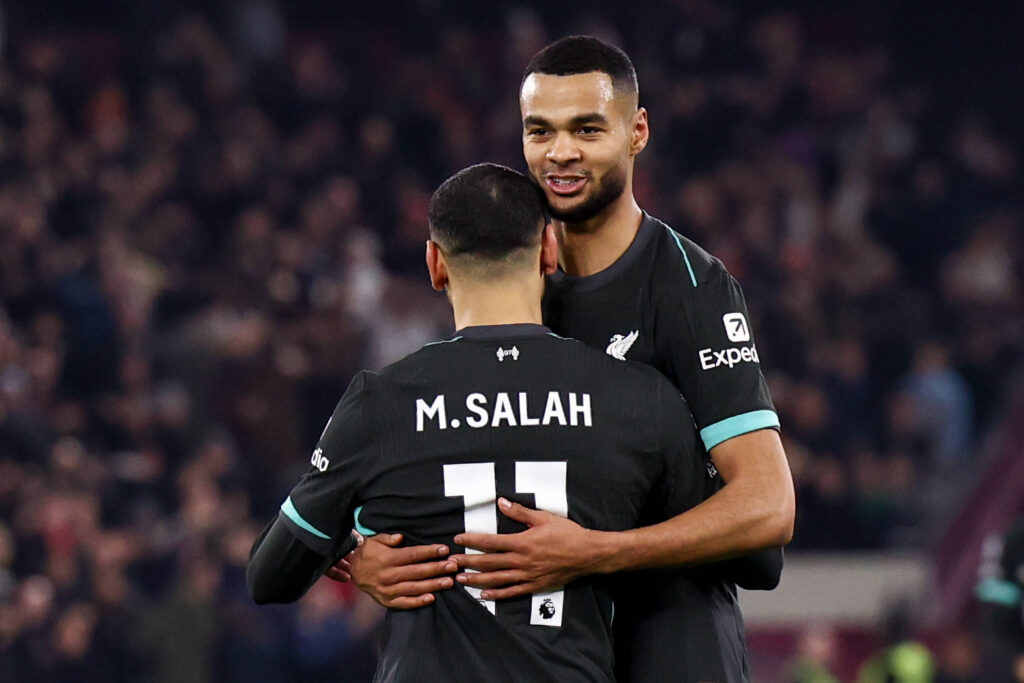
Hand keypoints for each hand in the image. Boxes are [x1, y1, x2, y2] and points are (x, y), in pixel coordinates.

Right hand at [344, 533, 457, 608]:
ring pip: (414, 588)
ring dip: (433, 585)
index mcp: (386, 559)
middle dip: (437, 568)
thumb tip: (400, 537)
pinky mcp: (387, 601)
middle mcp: (388, 575)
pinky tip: (432, 598)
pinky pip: (404, 603)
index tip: (444, 549)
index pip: (412, 555)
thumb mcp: (374, 540)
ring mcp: (387, 590)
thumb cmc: (368, 553)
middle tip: (453, 565)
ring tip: (448, 581)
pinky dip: (418, 602)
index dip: (429, 552)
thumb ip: (387, 538)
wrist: (354, 571)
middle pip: (417, 572)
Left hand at [451, 497, 605, 599]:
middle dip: (468, 562)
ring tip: (461, 580)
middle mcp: (522, 561)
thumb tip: (501, 502)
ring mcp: (527, 575)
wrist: (587, 554)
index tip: (458, 540)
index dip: (472, 541)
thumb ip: (519, 512)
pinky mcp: (534, 586)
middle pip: (488, 563)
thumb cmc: (567, 534)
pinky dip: (497, 594)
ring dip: (476, 580)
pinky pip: (512, 592)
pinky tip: (484, 595)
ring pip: (496, 579)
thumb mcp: (543, 518)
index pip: (490, 542)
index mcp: (522, 542)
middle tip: (451, 563)